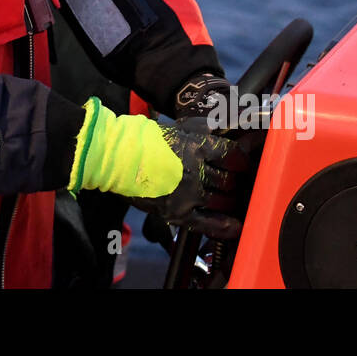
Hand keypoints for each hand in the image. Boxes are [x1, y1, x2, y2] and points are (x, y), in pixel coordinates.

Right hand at [131, 117, 252, 237]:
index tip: (240, 162)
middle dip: (234, 180)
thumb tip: (223, 133)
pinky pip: (206, 223)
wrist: (116, 157)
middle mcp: (195, 170)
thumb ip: (202, 133)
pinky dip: (222, 226)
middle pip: (228, 180)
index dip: (240, 160)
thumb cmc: (143, 140)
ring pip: (222, 200)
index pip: (232, 155)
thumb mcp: (177, 129)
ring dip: (228, 199)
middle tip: (232, 180)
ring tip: (226, 196)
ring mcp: (187, 194)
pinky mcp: (177, 212)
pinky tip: (234, 226)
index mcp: (196, 146)